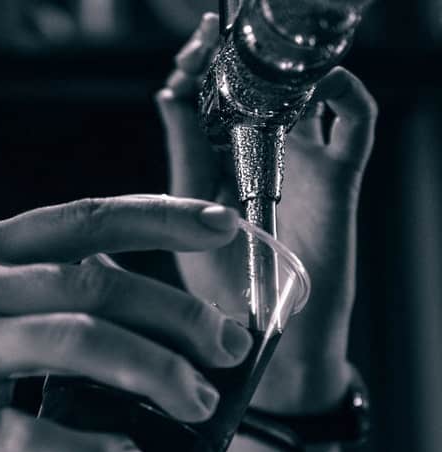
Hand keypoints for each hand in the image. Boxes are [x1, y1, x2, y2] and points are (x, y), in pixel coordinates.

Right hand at [0, 196, 248, 451]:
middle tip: (229, 351)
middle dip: (179, 316)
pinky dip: (87, 449)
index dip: (163, 219)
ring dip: (154, 374)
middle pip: (98, 284)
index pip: (87, 218)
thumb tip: (142, 304)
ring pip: (79, 345)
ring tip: (199, 406)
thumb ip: (38, 282)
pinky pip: (30, 432)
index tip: (227, 230)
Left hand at [156, 13, 377, 411]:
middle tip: (216, 38)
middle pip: (258, 83)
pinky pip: (355, 126)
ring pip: (308, 92)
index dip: (199, 67)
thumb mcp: (187, 214)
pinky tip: (319, 84)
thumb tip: (166, 94)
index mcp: (220, 158)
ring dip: (289, 64)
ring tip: (263, 52)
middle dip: (238, 53)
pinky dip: (345, 95)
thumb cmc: (220, 288)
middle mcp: (263, 153)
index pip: (212, 95)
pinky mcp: (338, 179)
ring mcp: (302, 162)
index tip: (188, 54)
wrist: (264, 343)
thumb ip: (183, 154)